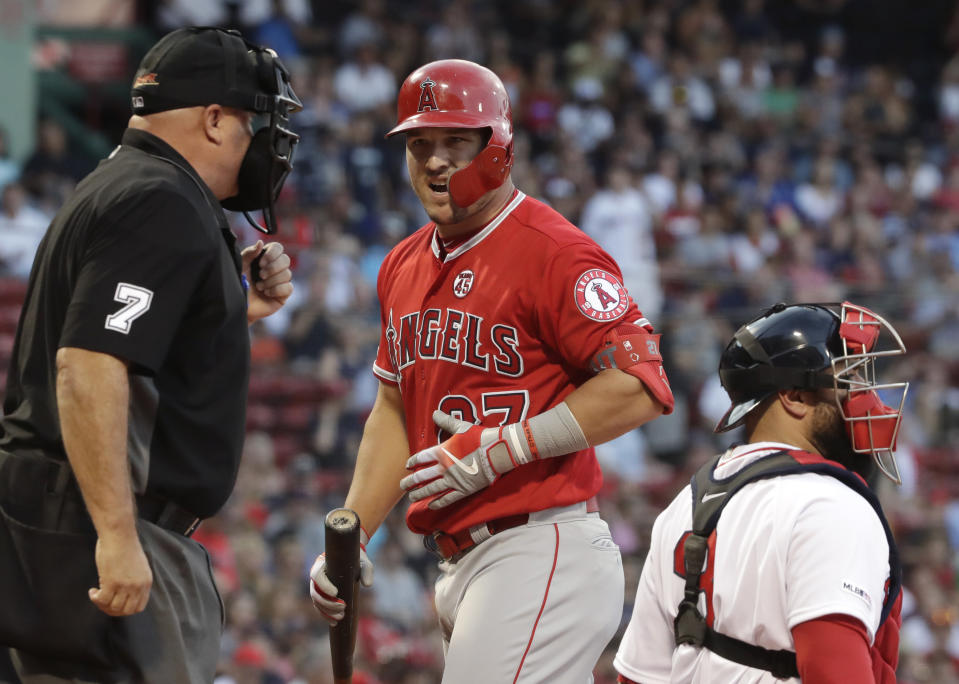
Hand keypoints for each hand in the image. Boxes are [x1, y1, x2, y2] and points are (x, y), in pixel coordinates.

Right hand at [88, 531, 152, 615]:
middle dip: (113, 610)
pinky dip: (95, 599)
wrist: (119, 534)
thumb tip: (124, 595)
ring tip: (97, 594)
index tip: (115, 603)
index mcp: (146, 581)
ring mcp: (126, 585)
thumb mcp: (138, 566)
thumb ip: (135, 581)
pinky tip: (92, 591)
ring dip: (102, 604)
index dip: (125, 609)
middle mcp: (138, 586)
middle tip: (104, 602)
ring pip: (113, 608)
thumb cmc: (125, 546)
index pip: (139, 607)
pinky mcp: (112, 582)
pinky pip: (102, 600)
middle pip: (127, 611)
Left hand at [243, 240, 292, 321]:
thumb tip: (260, 242)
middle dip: (272, 268)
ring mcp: (281, 281)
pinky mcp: (284, 294)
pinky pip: (288, 287)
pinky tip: (267, 293)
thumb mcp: (240, 266)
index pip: (278, 248)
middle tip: (260, 275)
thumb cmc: (238, 284)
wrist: (237, 304)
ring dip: (271, 281)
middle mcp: (275, 268)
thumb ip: (249, 253)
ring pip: (287, 274)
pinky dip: (276, 289)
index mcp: (265, 258)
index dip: (272, 254)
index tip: (260, 263)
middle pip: (286, 260)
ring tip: (259, 287)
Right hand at [309, 542, 373, 625]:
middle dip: (328, 603)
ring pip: (316, 602)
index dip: (324, 586)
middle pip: (315, 592)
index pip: (317, 575)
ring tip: (341, 616)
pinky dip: (325, 616)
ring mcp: (316, 586)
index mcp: (322, 563)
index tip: (336, 593)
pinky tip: (334, 622)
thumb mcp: (364, 562)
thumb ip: (367, 571)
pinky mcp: (320, 595)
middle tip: (343, 607)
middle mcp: (316, 575)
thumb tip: (368, 585)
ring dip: (327, 612)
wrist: (351, 560)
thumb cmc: (356, 559)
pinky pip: (319, 607)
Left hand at [400, 411, 522, 508]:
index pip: (422, 458)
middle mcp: (444, 468)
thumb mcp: (461, 427)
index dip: (413, 462)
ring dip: (420, 493)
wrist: (496, 451)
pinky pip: (448, 498)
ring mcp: (453, 480)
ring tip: (411, 497)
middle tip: (402, 485)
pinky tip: (431, 505)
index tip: (407, 466)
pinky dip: (438, 503)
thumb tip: (434, 413)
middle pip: (422, 476)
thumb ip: (446, 421)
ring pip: (432, 489)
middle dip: (411, 481)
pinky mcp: (464, 489)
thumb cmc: (479, 437)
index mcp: (442, 452)